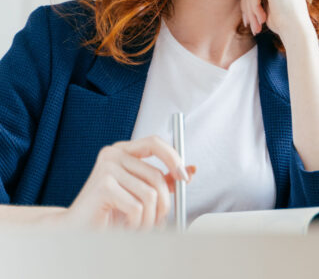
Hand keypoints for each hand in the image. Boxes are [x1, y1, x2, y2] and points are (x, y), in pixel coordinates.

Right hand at [60, 135, 195, 230]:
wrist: (76, 227)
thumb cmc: (109, 209)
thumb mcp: (140, 191)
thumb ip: (164, 180)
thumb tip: (191, 170)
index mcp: (123, 150)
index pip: (155, 142)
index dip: (173, 158)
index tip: (185, 177)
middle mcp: (113, 154)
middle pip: (156, 175)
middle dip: (163, 203)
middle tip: (161, 218)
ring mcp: (106, 168)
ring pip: (149, 194)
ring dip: (150, 218)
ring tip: (139, 225)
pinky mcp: (103, 186)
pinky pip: (137, 207)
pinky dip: (137, 223)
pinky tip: (125, 225)